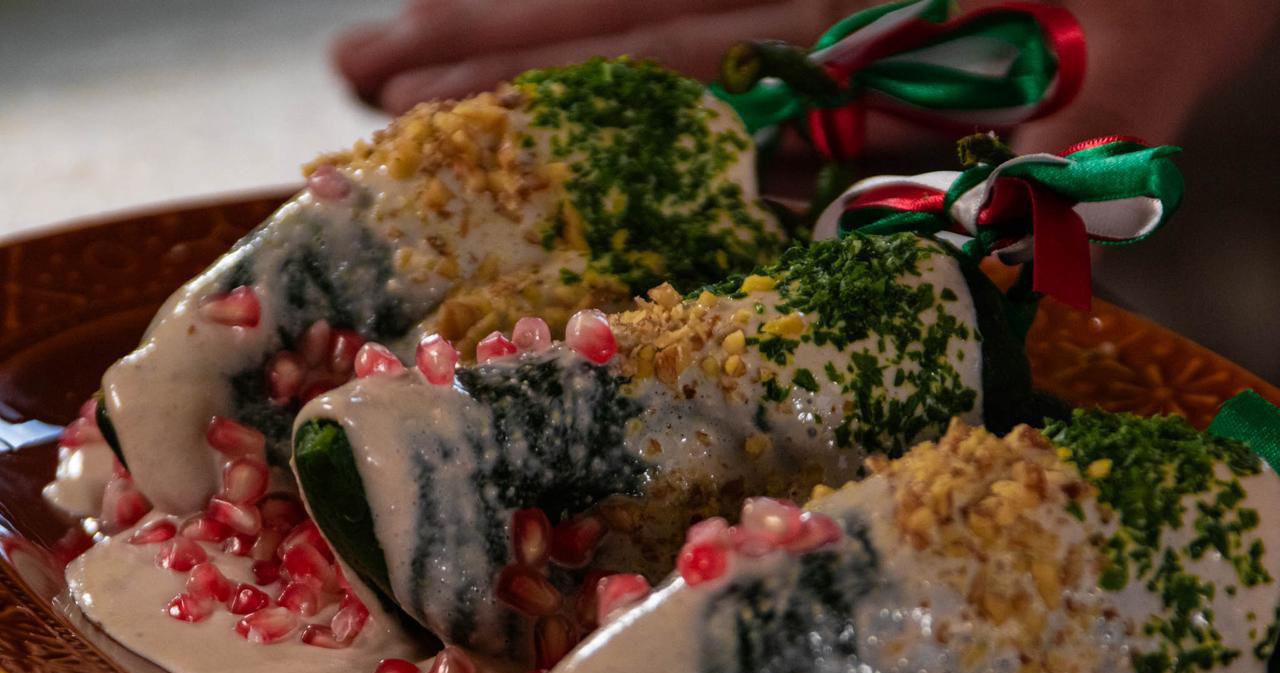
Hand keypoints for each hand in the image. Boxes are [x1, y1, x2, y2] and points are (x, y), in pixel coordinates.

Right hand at [334, 0, 1279, 155]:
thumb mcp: (1136, 78)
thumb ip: (1042, 157)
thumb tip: (919, 242)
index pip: (657, 43)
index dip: (526, 74)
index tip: (409, 104)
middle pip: (616, 5)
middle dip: (479, 46)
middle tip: (354, 83)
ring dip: (512, 17)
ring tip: (391, 45)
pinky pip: (688, 1)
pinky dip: (601, 19)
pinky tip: (528, 25)